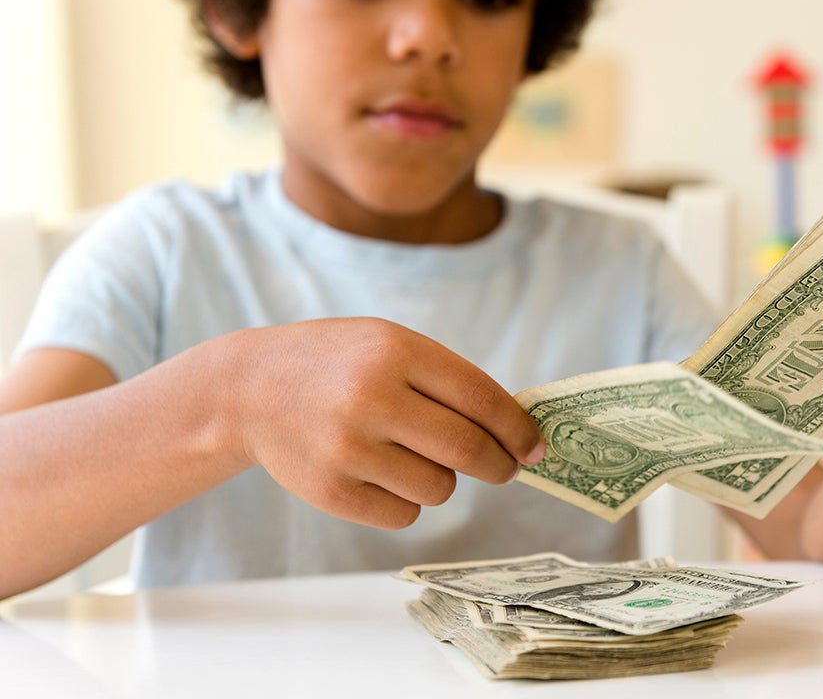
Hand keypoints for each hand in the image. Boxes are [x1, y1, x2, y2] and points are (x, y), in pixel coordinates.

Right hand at [216, 318, 544, 528]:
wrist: (248, 388)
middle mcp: (370, 398)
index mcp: (395, 352)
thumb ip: (450, 382)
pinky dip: (406, 501)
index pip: (481, 399)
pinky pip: (404, 515)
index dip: (518, 430)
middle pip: (468, 451)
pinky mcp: (329, 491)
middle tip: (506, 469)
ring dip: (443, 480)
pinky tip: (380, 474)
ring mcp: (347, 448)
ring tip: (411, 455)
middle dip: (500, 466)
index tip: (535, 448)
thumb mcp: (390, 346)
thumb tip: (518, 436)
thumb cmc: (341, 365)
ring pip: (439, 489)